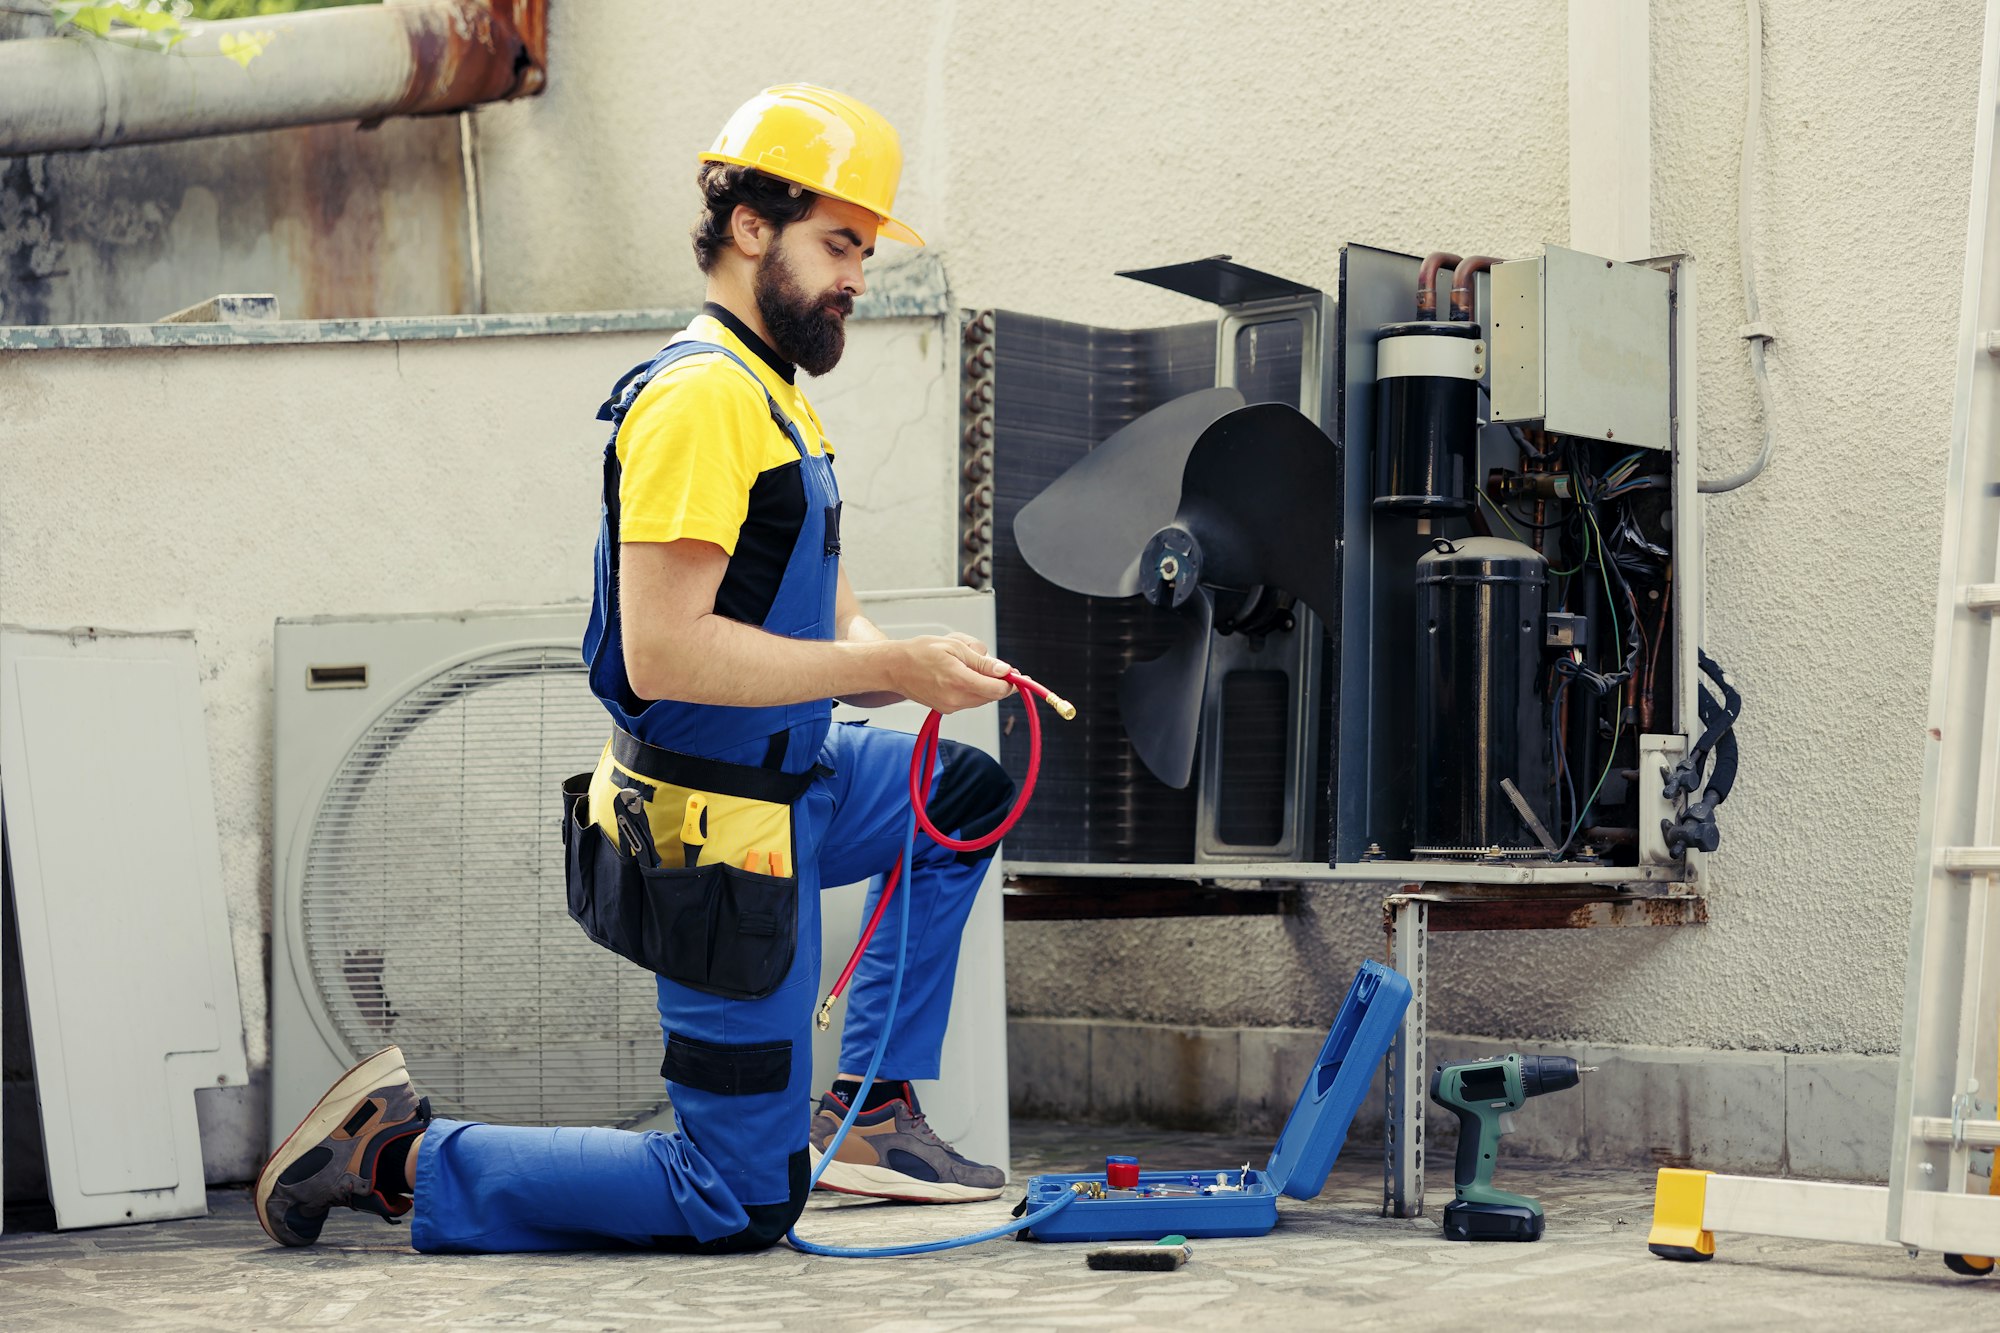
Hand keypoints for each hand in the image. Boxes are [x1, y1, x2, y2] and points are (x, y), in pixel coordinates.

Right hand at [891, 635, 1014, 713]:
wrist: (894, 667)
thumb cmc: (919, 652)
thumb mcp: (954, 646)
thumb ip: (981, 661)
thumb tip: (1004, 670)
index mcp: (959, 680)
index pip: (997, 689)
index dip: (1011, 682)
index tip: (1016, 674)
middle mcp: (955, 698)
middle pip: (992, 696)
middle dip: (999, 682)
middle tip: (996, 666)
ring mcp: (950, 707)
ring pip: (982, 699)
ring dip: (985, 685)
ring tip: (970, 665)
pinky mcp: (946, 709)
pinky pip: (970, 701)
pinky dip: (973, 689)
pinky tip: (962, 674)